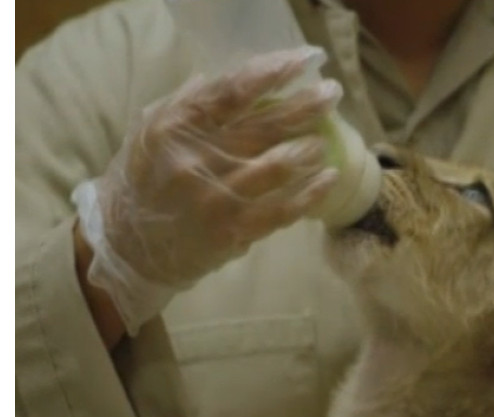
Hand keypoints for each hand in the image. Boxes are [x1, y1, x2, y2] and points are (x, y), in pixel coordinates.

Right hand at [72, 47, 339, 333]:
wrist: (127, 245)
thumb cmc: (146, 180)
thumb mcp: (152, 133)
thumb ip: (189, 103)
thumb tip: (230, 76)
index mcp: (176, 127)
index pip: (232, 91)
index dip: (273, 72)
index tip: (302, 61)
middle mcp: (197, 159)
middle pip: (265, 124)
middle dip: (307, 105)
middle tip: (331, 93)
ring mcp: (217, 197)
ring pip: (280, 166)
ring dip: (310, 149)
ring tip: (322, 141)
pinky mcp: (234, 231)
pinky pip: (283, 209)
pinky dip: (312, 192)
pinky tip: (330, 177)